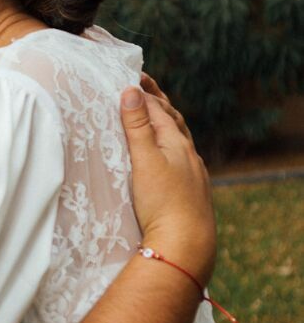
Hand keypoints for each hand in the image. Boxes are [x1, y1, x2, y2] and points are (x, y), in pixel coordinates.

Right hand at [121, 86, 215, 286]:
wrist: (185, 245)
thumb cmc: (162, 201)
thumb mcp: (144, 159)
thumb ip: (137, 126)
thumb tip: (132, 90)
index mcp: (177, 142)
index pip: (159, 109)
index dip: (144, 92)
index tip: (130, 76)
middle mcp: (189, 155)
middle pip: (173, 120)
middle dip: (158, 102)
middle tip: (144, 86)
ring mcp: (192, 174)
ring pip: (179, 141)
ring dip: (166, 124)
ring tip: (157, 115)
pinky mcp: (190, 192)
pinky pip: (180, 159)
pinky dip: (170, 146)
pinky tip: (168, 157)